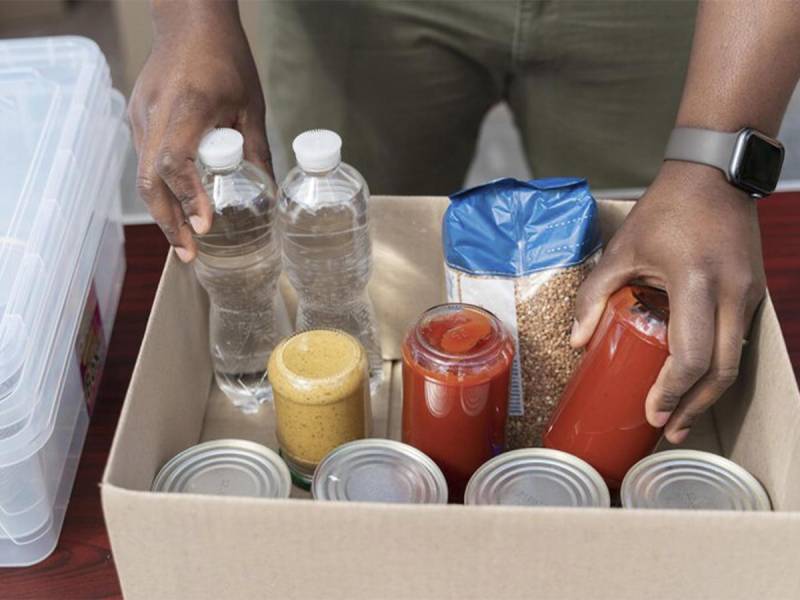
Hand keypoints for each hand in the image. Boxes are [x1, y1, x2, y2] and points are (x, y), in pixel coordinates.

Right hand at [129, 4, 269, 261]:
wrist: (189, 21)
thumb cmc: (225, 57)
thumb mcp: (251, 105)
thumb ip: (257, 151)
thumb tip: (270, 194)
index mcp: (188, 106)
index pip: (177, 161)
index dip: (189, 197)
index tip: (205, 225)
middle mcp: (157, 114)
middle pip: (151, 180)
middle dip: (169, 222)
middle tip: (189, 254)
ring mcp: (141, 116)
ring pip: (144, 175)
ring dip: (162, 211)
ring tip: (184, 242)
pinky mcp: (138, 118)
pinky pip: (145, 161)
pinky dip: (160, 189)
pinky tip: (177, 208)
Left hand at [571, 161, 765, 443]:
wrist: (712, 175)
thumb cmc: (664, 210)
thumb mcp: (621, 251)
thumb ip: (594, 296)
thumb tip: (575, 342)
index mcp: (695, 283)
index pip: (691, 356)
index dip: (672, 392)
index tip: (653, 414)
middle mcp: (731, 294)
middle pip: (722, 371)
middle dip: (695, 407)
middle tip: (670, 431)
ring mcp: (748, 294)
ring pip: (735, 361)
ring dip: (709, 393)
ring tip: (683, 417)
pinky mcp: (752, 293)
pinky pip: (736, 341)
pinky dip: (717, 368)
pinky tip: (696, 381)